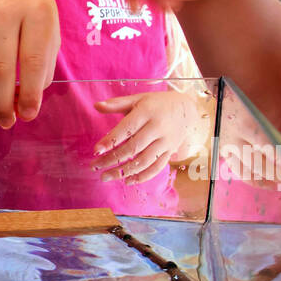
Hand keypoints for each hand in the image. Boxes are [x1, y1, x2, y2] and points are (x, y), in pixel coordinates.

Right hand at [0, 0, 58, 127]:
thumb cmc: (30, 14)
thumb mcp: (47, 30)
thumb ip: (42, 66)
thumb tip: (26, 107)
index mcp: (36, 11)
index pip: (32, 61)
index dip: (30, 94)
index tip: (29, 115)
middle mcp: (6, 9)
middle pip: (1, 68)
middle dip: (4, 103)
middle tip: (8, 122)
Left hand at [92, 91, 210, 182]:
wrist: (186, 111)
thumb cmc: (156, 104)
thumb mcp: (138, 99)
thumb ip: (117, 104)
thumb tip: (96, 106)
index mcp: (147, 112)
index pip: (127, 129)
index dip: (111, 140)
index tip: (96, 151)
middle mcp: (158, 128)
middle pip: (133, 147)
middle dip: (112, 159)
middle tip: (94, 167)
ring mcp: (165, 142)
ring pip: (144, 161)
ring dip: (124, 171)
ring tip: (106, 177)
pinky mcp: (170, 152)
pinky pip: (156, 167)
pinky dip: (142, 177)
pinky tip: (127, 181)